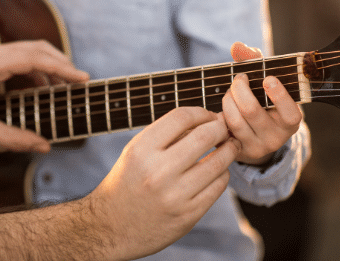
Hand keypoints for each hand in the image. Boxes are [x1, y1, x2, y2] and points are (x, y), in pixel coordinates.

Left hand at [0, 40, 88, 152]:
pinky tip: (41, 88)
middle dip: (61, 63)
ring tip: (65, 86)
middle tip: (80, 81)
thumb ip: (14, 138)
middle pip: (37, 48)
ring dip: (49, 66)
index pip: (36, 58)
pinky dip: (35, 70)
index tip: (82, 79)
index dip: (62, 68)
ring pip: (28, 51)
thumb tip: (43, 145)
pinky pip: (18, 60)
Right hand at [87, 106, 240, 259]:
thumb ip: (168, 135)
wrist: (111, 227)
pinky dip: (222, 174)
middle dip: (221, 128)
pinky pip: (218, 186)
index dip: (201, 112)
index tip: (208, 116)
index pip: (182, 117)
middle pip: (205, 136)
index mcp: (141, 150)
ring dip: (229, 150)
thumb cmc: (127, 182)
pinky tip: (217, 171)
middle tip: (224, 128)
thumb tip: (209, 119)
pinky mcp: (188, 215)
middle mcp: (157, 171)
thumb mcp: (137, 151)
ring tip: (228, 147)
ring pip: (218, 162)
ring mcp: (175, 195)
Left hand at [221, 42, 302, 164]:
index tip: (267, 78)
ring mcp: (256, 147)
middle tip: (239, 79)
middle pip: (252, 111)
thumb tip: (238, 46)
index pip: (290, 113)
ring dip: (227, 100)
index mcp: (290, 121)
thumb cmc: (263, 100)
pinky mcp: (238, 152)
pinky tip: (221, 108)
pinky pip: (223, 130)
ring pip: (235, 120)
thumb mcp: (265, 82)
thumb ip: (255, 61)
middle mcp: (276, 138)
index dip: (279, 96)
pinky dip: (219, 114)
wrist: (256, 133)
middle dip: (240, 89)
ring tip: (229, 92)